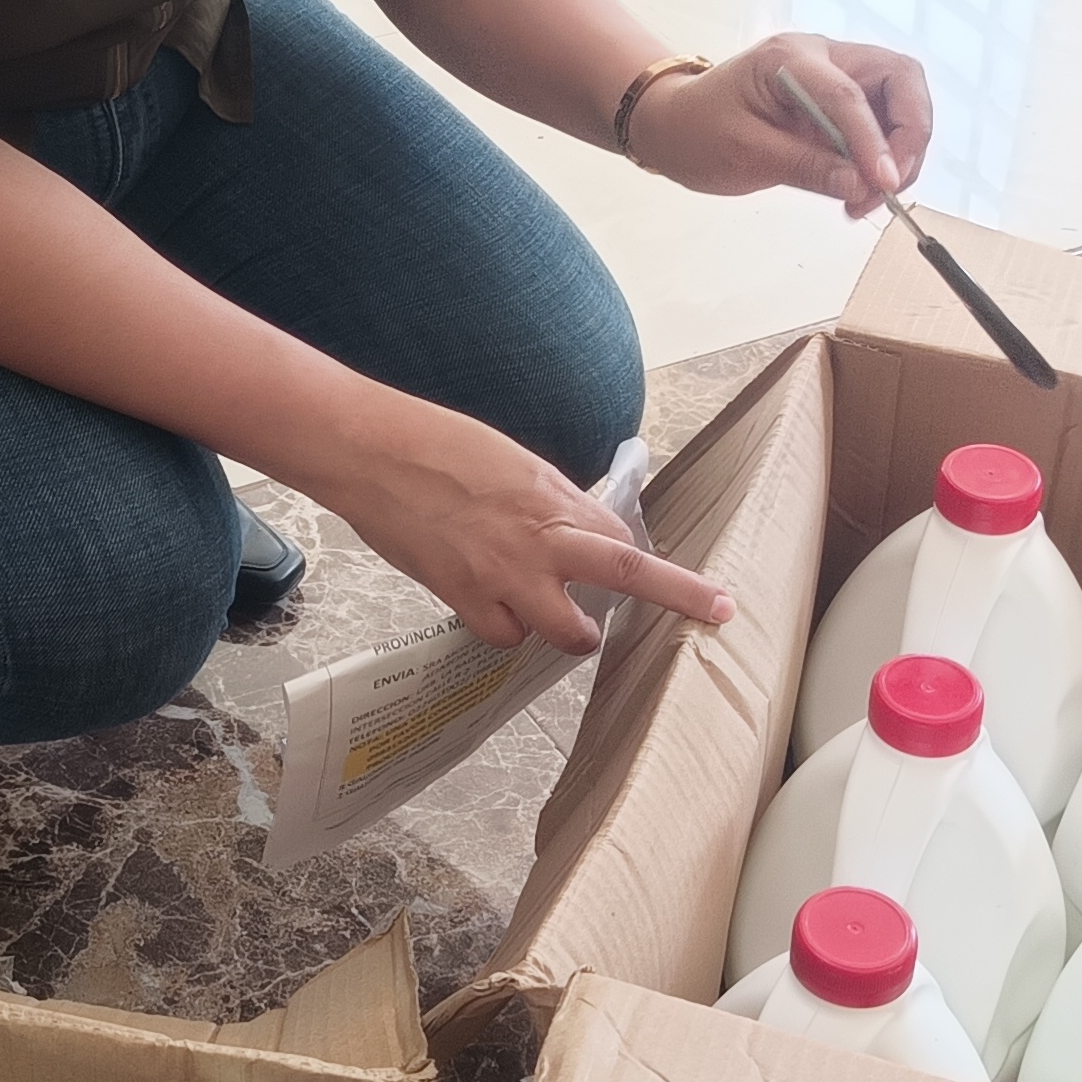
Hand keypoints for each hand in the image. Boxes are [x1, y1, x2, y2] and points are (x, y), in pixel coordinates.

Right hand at [311, 395, 735, 657]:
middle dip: (677, 595)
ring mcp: (501, 575)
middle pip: (627, 573)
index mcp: (552, 497)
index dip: (649, 563)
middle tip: (712, 609)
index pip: (624, 538)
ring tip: (555, 616)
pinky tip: (492, 607)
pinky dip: (505, 629)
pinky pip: (503, 637)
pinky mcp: (462, 598)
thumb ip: (550, 501)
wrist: (370, 452)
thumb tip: (577, 529)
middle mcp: (538, 539)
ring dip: (567, 630)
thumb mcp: (511, 461)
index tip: (681, 579)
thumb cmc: (434, 443)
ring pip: (564, 633)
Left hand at [631, 36, 933, 219]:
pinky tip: (859, 190)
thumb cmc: (697, 131)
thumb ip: (806, 167)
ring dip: (901, 151)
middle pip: (899, 77)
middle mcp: (822, 57)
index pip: (848, 94)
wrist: (675, 124)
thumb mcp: (744, 155)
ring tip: (868, 197)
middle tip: (890, 184)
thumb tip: (863, 185)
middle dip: (909, 133)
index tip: (884, 183)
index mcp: (790, 58)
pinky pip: (882, 124)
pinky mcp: (841, 102)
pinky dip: (883, 158)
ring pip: (901, 100)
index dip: (874, 140)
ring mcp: (836, 76)